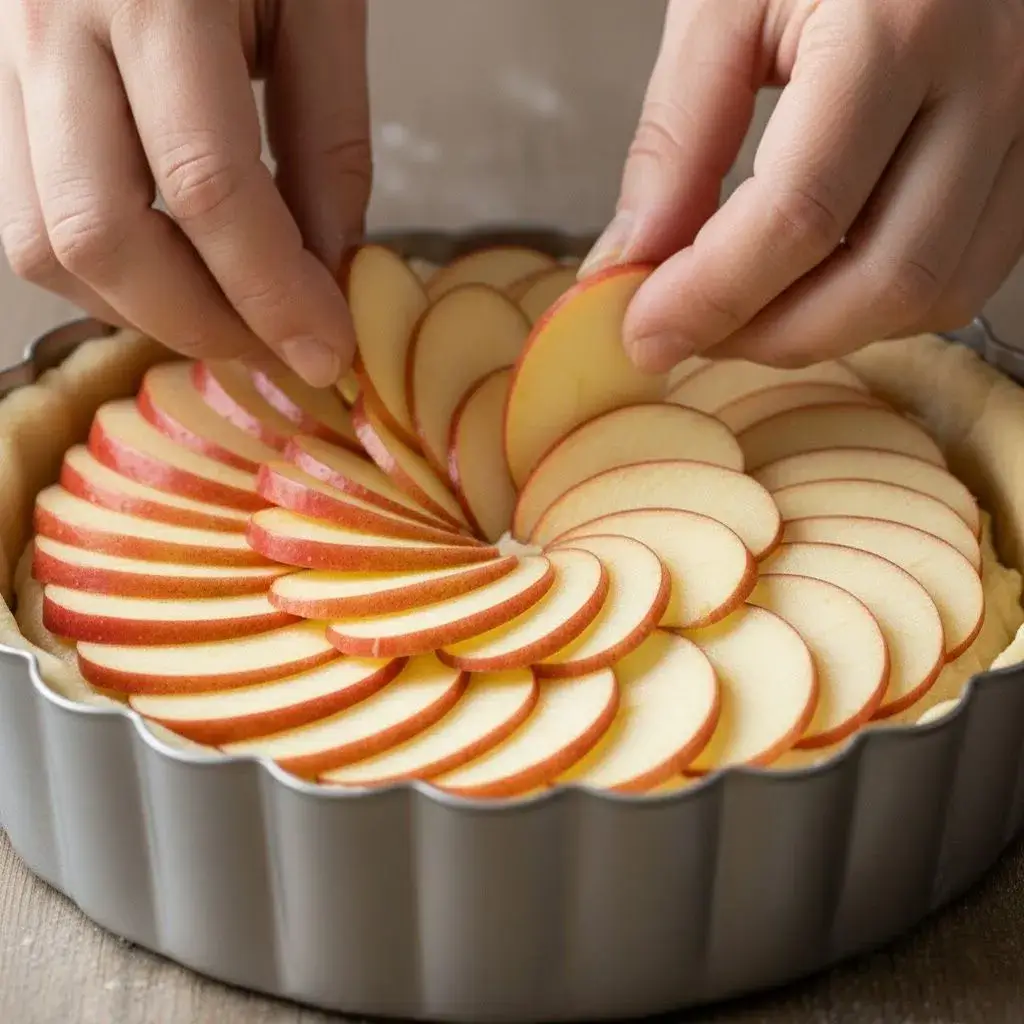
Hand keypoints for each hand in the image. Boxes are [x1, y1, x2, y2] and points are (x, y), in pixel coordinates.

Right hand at [0, 0, 369, 385]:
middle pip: (99, 235)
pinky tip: (172, 271)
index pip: (210, 187)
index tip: (329, 351)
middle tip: (280, 349)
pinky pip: (22, 213)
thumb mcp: (318, 1)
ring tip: (232, 317)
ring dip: (144, 310)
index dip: (274, 294)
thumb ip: (328, 141)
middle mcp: (47, 18)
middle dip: (202, 324)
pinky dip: (103, 273)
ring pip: (42, 241)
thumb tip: (327, 272)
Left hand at [583, 0, 1023, 371]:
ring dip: (822, 333)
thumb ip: (677, 136)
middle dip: (767, 335)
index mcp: (902, 23)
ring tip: (741, 314)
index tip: (645, 332)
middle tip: (688, 335)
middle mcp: (990, 81)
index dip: (711, 296)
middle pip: (880, 277)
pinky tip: (811, 286)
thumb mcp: (724, 4)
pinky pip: (965, 276)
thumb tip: (634, 260)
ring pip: (932, 294)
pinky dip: (876, 308)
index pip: (799, 212)